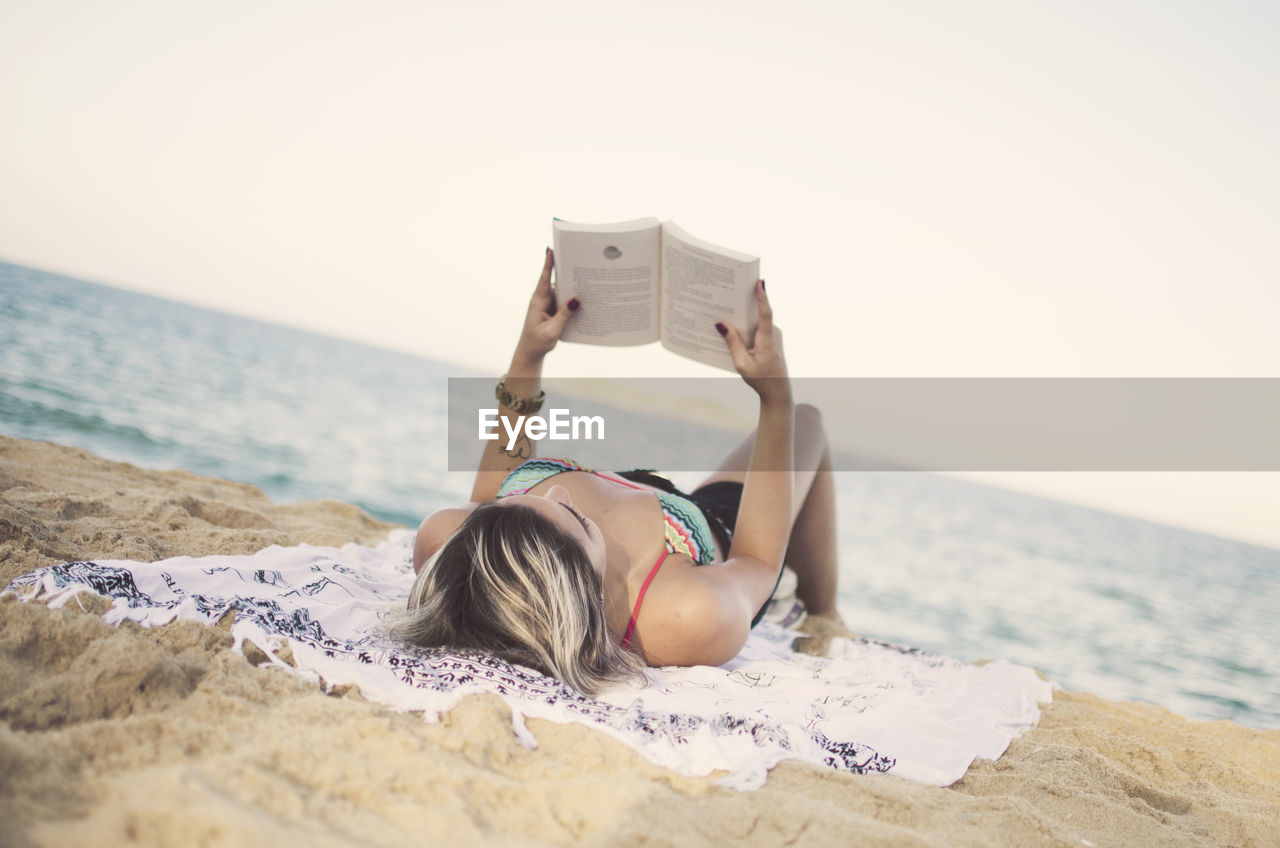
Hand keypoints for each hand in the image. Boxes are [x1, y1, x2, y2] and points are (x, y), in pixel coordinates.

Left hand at [512, 248, 579, 366]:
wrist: (531, 353)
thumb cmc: (537, 342)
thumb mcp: (552, 330)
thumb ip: (564, 315)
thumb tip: (577, 300)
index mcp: (538, 301)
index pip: (544, 278)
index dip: (548, 263)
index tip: (551, 249)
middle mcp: (542, 299)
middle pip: (556, 280)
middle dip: (567, 271)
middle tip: (580, 259)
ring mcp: (548, 304)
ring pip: (562, 291)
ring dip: (573, 286)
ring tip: (588, 278)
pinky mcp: (553, 310)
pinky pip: (564, 301)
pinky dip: (573, 299)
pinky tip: (585, 300)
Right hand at [716, 280, 790, 403]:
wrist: (777, 392)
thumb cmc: (761, 380)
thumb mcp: (742, 364)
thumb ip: (732, 343)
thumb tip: (721, 324)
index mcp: (768, 340)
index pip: (765, 313)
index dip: (762, 297)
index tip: (759, 281)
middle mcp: (773, 334)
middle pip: (758, 313)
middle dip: (744, 302)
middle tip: (730, 289)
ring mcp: (773, 336)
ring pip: (756, 321)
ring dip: (743, 315)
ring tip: (725, 306)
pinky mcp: (770, 340)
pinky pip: (757, 328)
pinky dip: (745, 326)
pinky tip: (732, 327)